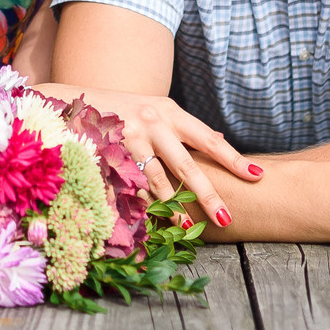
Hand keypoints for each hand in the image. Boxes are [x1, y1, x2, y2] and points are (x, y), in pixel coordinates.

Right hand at [35, 83, 261, 229]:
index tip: (257, 175)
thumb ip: (185, 129)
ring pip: (157, 180)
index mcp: (170, 112)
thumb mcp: (157, 111)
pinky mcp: (108, 155)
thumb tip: (221, 143)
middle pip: (187, 165)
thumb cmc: (123, 110)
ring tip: (188, 229)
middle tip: (227, 218)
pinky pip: (130, 186)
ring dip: (174, 207)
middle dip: (209, 194)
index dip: (232, 159)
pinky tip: (151, 221)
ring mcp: (128, 140)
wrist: (73, 101)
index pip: (208, 139)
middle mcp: (152, 124)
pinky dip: (142, 204)